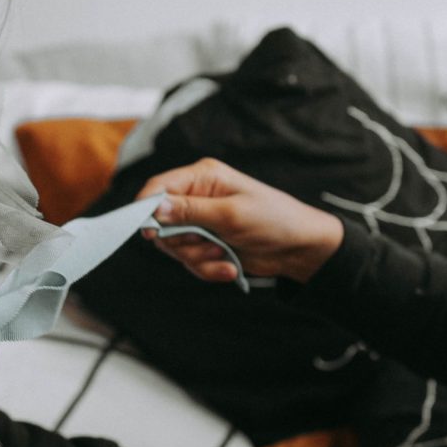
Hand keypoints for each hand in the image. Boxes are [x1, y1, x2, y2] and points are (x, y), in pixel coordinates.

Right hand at [137, 159, 343, 283]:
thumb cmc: (273, 220)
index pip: (159, 187)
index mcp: (203, 177)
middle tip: (207, 245)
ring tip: (224, 256)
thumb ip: (190, 211)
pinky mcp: (206, 244)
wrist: (299, 248)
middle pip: (161, 223)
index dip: (147, 208)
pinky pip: (190, 261)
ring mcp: (201, 222)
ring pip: (174, 247)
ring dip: (198, 258)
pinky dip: (207, 268)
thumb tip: (154, 208)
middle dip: (182, 242)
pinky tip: (228, 267)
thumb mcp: (230, 214)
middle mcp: (197, 197)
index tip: (149, 232)